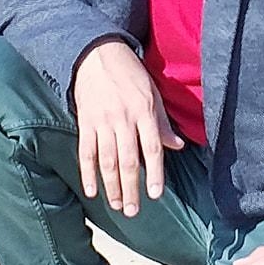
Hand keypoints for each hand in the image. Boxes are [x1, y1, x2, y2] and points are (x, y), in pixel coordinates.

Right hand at [73, 40, 183, 213]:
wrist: (96, 54)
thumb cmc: (129, 73)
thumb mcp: (152, 93)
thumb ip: (162, 123)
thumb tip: (178, 146)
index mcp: (144, 111)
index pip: (151, 148)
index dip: (154, 173)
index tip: (155, 194)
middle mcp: (123, 118)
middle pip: (128, 160)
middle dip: (131, 188)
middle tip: (134, 211)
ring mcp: (102, 121)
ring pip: (107, 161)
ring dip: (112, 186)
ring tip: (117, 206)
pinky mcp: (85, 122)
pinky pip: (86, 152)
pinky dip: (88, 172)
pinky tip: (92, 190)